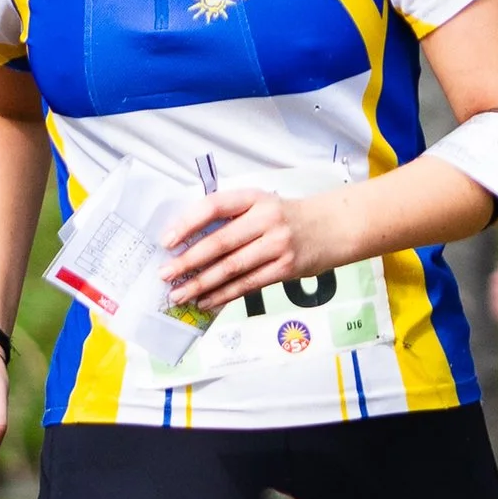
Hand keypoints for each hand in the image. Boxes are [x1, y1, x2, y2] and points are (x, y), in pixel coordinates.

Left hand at [161, 185, 332, 316]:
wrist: (332, 227)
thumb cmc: (286, 216)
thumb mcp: (260, 204)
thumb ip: (230, 217)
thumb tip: (187, 243)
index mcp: (254, 197)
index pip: (214, 206)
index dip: (188, 223)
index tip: (167, 240)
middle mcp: (266, 219)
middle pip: (220, 243)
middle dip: (188, 261)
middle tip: (165, 274)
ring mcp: (277, 245)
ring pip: (232, 268)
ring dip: (201, 284)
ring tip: (179, 294)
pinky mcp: (285, 268)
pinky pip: (248, 284)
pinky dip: (224, 295)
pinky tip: (206, 301)